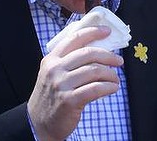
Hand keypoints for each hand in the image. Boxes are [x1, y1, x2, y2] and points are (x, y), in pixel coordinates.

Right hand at [27, 26, 123, 140]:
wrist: (38, 123)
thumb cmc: (51, 97)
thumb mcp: (53, 74)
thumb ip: (68, 61)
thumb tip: (97, 51)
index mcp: (51, 59)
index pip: (75, 39)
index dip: (93, 32)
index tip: (106, 31)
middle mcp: (55, 69)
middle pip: (88, 53)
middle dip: (108, 56)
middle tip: (118, 61)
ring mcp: (61, 84)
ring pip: (94, 71)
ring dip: (110, 74)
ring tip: (115, 78)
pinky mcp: (69, 100)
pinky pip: (96, 88)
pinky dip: (109, 87)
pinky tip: (113, 88)